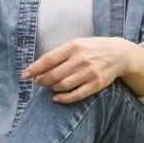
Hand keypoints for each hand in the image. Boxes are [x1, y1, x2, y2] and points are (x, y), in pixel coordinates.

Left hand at [22, 37, 139, 102]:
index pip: (49, 59)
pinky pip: (76, 95)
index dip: (35, 69)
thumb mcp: (77, 44)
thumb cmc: (93, 48)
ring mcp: (89, 73)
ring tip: (50, 87)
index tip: (24, 75)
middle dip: (42, 80)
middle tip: (38, 82)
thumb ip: (60, 54)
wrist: (119, 54)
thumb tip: (40, 66)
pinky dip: (64, 98)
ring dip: (53, 88)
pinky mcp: (96, 84)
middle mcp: (80, 59)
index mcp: (73, 47)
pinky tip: (57, 98)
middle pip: (54, 75)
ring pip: (63, 85)